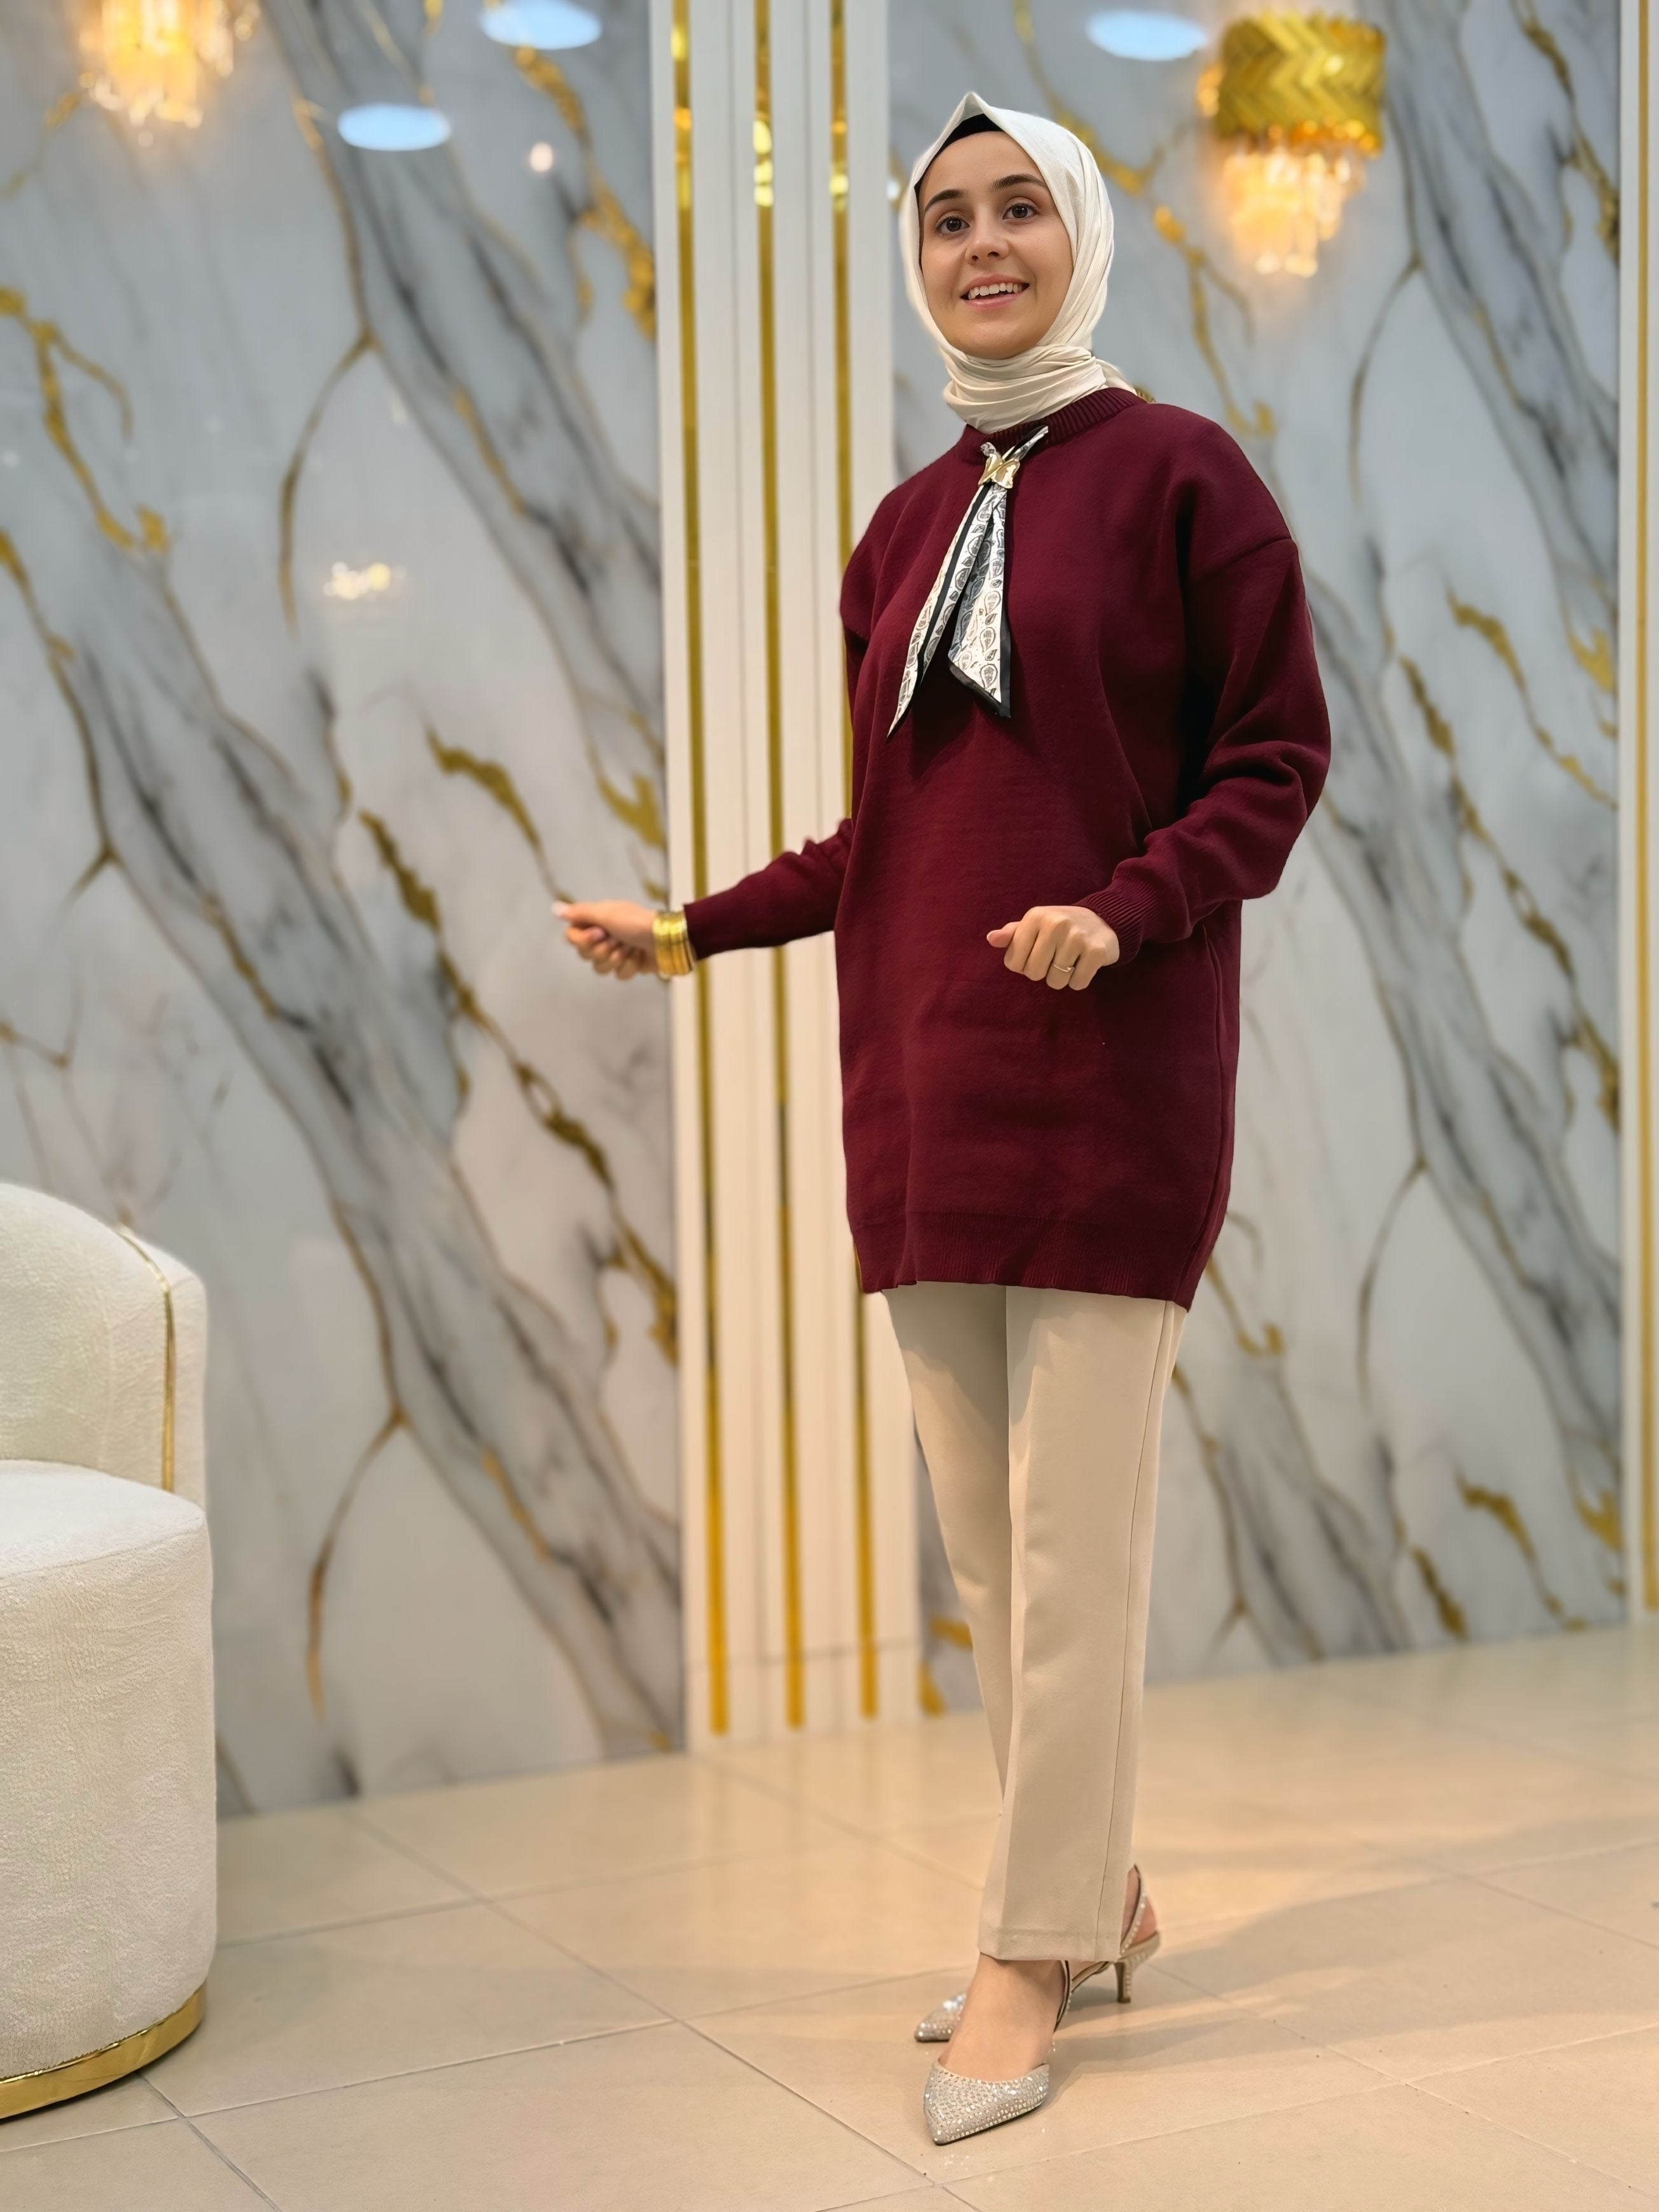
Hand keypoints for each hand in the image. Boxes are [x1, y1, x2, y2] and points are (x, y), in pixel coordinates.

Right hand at [556, 898, 656, 979]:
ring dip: (617, 959)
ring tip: (630, 948)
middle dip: (603, 950)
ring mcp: (615, 952)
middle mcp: (602, 936)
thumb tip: (554, 908)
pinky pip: (618, 975)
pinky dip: (630, 966)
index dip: (582, 940)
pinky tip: (639, 956)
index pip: (571, 936)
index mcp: (595, 921)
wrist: (666, 939)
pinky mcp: (627, 965)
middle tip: (618, 940)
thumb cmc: (637, 922)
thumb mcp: (607, 914)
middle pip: (584, 955)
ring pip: (600, 968)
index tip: (599, 933)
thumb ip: (580, 912)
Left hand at [987, 905, 1119, 989]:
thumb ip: (1012, 934)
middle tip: (1056, 957)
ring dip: (1062, 977)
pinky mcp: (1096, 951)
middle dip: (1043, 972)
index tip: (1037, 954)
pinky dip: (1079, 980)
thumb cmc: (1061, 926)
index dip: (1023, 965)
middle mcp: (1055, 924)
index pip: (1013, 962)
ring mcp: (1077, 937)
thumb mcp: (1035, 924)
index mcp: (1035, 917)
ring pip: (1056, 981)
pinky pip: (1077, 983)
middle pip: (1034, 974)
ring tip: (1071, 959)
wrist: (1104, 919)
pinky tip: (1084, 963)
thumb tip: (991, 939)